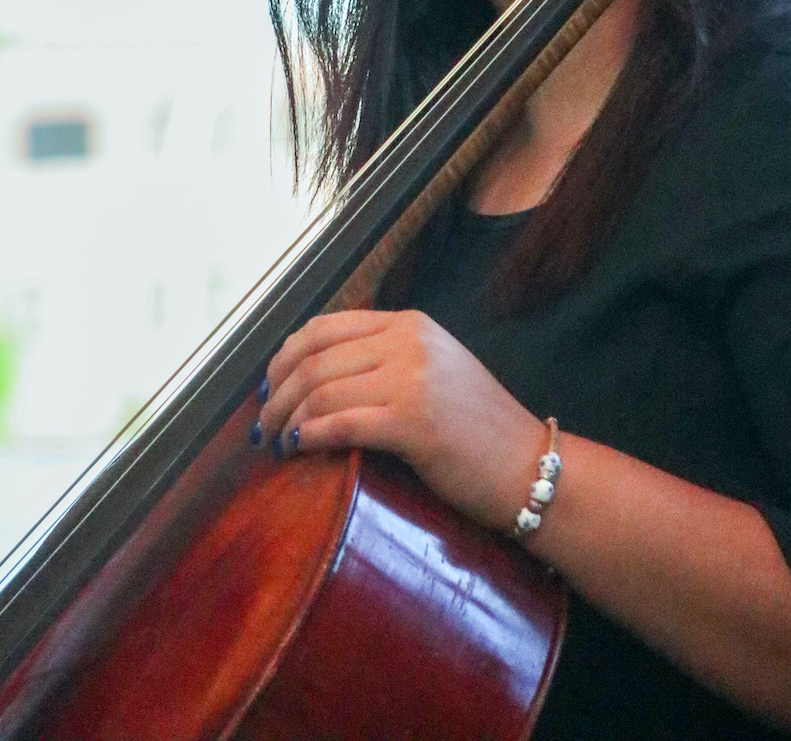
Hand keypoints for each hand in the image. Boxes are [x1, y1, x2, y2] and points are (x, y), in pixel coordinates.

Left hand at [252, 309, 544, 531]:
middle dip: (276, 394)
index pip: (325, 327)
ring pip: (321, 390)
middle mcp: (410, 341)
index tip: (267, 387)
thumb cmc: (477, 431)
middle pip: (315, 359)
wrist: (528, 466)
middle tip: (262, 425)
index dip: (284, 357)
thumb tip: (313, 378)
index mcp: (410, 324)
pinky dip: (308, 436)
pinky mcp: (414, 422)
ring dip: (286, 420)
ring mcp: (413, 379)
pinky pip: (340, 423)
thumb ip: (385, 361)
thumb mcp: (434, 370)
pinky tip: (296, 449)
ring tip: (276, 443)